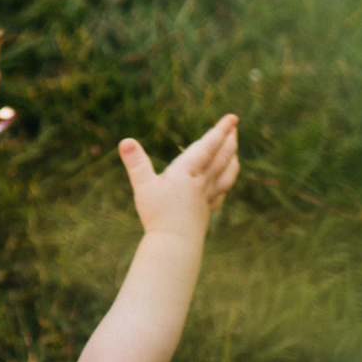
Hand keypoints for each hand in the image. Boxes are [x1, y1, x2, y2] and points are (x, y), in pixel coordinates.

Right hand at [118, 114, 238, 240]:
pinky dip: (225, 183)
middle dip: (229, 141)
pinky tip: (224, 183)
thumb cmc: (158, 215)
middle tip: (235, 127)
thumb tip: (125, 141)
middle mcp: (202, 182)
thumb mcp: (143, 186)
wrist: (175, 244)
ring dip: (232, 160)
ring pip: (225, 175)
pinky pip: (221, 193)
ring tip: (235, 152)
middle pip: (221, 157)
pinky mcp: (206, 211)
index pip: (208, 146)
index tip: (233, 117)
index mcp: (188, 172)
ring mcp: (207, 197)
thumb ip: (136, 163)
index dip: (221, 131)